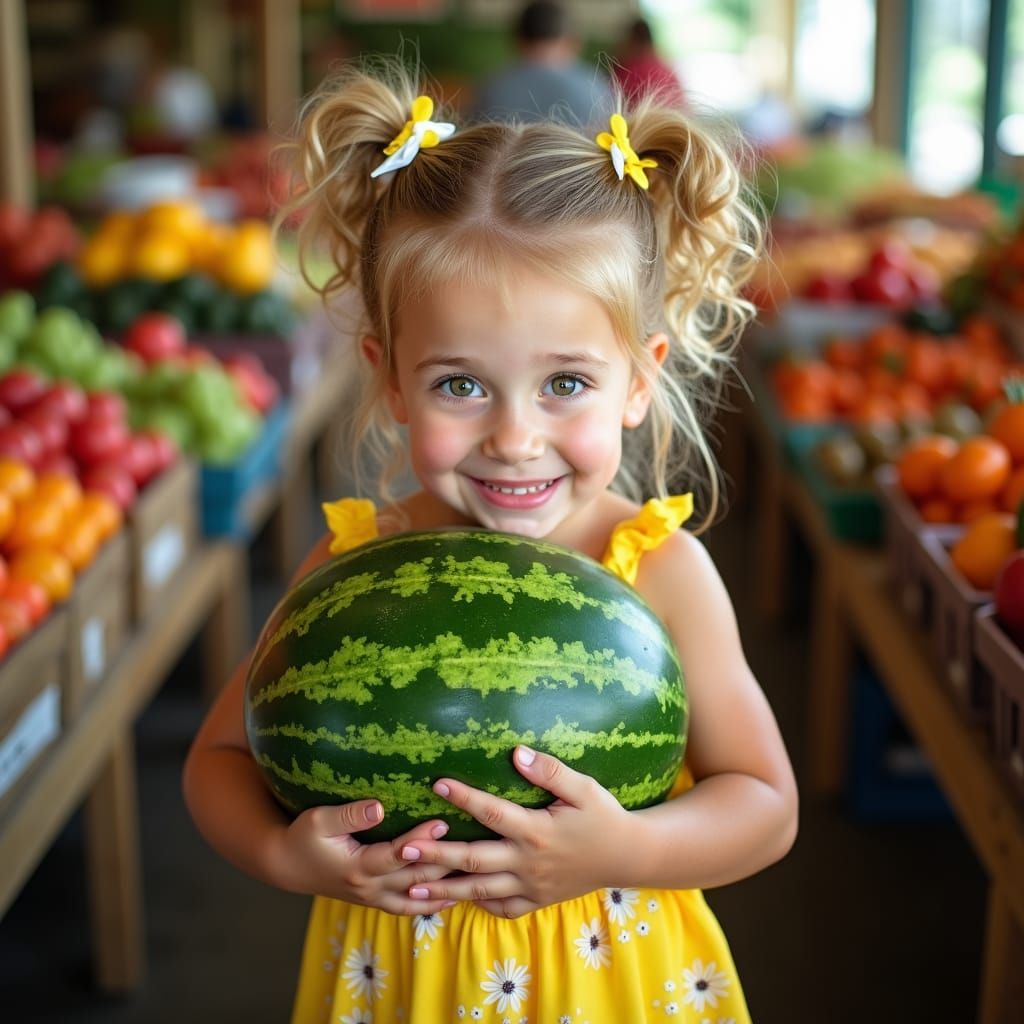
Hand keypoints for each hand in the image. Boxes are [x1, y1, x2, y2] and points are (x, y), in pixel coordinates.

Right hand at [276, 799, 456, 915]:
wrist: (288, 866)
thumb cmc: (304, 837)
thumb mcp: (318, 820)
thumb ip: (348, 814)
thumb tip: (379, 807)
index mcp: (358, 868)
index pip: (396, 855)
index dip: (420, 840)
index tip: (442, 821)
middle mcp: (370, 888)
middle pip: (415, 879)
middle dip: (443, 861)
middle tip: (472, 844)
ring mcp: (375, 898)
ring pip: (417, 898)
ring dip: (445, 888)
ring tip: (475, 875)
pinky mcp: (377, 900)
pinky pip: (410, 907)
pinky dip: (433, 903)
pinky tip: (456, 895)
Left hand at [399, 746, 631, 917]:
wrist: (628, 856)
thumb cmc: (604, 816)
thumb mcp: (583, 787)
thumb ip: (549, 771)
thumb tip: (516, 753)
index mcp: (537, 831)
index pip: (492, 813)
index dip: (464, 798)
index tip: (436, 785)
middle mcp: (528, 862)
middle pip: (473, 860)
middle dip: (436, 856)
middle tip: (403, 851)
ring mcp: (531, 886)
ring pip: (480, 890)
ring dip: (444, 889)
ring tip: (410, 888)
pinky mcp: (537, 900)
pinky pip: (502, 909)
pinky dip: (478, 905)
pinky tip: (456, 900)